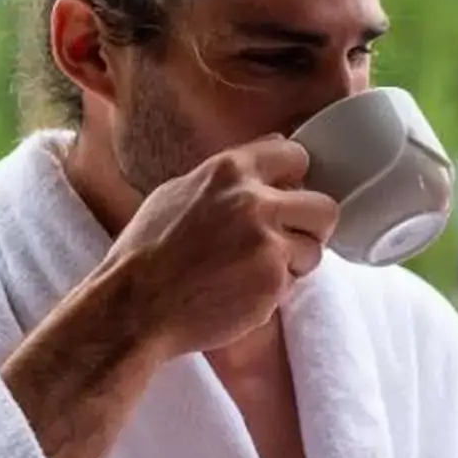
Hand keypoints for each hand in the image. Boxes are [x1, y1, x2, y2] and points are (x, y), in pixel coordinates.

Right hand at [103, 138, 338, 356]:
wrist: (134, 306)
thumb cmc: (146, 253)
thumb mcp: (177, 192)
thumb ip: (228, 175)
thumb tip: (269, 151)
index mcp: (229, 170)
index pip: (296, 156)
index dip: (295, 180)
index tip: (287, 197)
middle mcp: (254, 201)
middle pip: (324, 206)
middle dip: (310, 226)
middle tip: (289, 241)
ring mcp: (267, 243)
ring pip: (315, 249)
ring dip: (295, 263)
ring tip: (256, 272)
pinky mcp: (272, 282)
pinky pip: (294, 284)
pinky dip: (274, 292)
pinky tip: (240, 294)